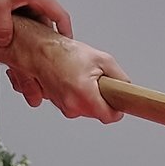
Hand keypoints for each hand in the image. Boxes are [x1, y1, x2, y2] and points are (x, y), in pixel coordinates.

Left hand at [0, 0, 72, 46]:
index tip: (66, 48)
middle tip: (40, 53)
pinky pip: (24, 16)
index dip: (66, 34)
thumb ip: (3, 28)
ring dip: (30, 32)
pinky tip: (10, 35)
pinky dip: (20, 26)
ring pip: (34, 19)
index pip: (61, 16)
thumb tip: (6, 42)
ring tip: (24, 47)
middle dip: (44, 38)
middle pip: (47, 21)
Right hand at [8, 33, 129, 123]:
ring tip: (79, 76)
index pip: (110, 117)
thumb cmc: (64, 52)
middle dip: (99, 98)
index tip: (116, 100)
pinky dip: (74, 93)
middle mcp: (72, 106)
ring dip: (85, 95)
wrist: (38, 48)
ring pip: (84, 108)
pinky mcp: (55, 103)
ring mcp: (62, 106)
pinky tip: (70, 79)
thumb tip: (126, 89)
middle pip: (97, 112)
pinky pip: (72, 103)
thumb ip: (119, 77)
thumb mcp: (101, 59)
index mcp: (85, 97)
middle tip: (94, 79)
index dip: (116, 108)